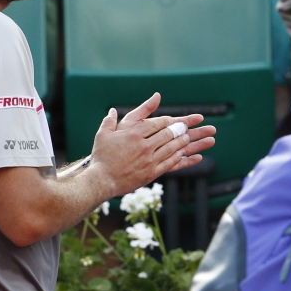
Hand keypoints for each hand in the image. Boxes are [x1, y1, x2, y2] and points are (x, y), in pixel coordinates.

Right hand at [92, 93, 217, 194]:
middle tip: (186, 127)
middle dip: (178, 129)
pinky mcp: (151, 173)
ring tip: (188, 138)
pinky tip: (184, 154)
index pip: (156, 123)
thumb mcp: (103, 134)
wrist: (102, 180)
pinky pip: (169, 164)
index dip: (167, 121)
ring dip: (181, 142)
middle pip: (166, 134)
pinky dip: (179, 158)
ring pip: (170, 148)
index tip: (172, 119)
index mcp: (133, 134)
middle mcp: (144, 146)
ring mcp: (149, 160)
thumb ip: (110, 120)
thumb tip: (113, 110)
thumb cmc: (101, 157)